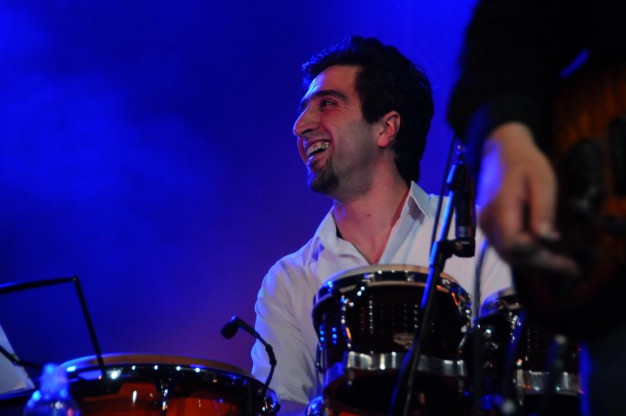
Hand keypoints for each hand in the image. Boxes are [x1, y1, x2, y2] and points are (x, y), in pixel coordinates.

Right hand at [477, 122, 579, 275]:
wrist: (500, 153)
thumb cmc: (525, 163)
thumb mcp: (542, 180)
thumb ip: (543, 209)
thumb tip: (547, 238)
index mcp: (502, 209)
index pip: (514, 243)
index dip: (537, 252)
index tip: (561, 249)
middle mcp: (489, 222)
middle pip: (512, 256)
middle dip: (542, 264)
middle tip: (572, 268)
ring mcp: (486, 226)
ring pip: (508, 256)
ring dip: (535, 263)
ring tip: (563, 264)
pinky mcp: (489, 228)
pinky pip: (506, 249)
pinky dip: (526, 255)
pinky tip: (545, 253)